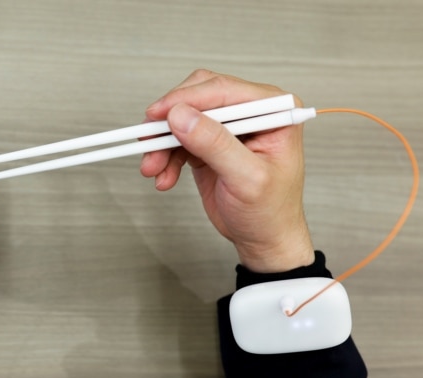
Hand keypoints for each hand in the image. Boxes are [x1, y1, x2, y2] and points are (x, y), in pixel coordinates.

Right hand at [141, 70, 314, 272]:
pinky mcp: (209, 143)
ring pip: (182, 119)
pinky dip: (165, 157)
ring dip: (162, 144)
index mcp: (273, 111)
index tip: (159, 114)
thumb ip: (215, 144)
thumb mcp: (245, 179)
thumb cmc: (269, 212)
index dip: (187, 99)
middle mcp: (251, 112)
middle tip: (149, 141)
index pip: (223, 91)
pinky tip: (164, 176)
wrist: (262, 240)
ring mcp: (228, 127)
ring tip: (153, 168)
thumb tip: (182, 116)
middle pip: (198, 98)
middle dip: (170, 122)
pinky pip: (178, 139)